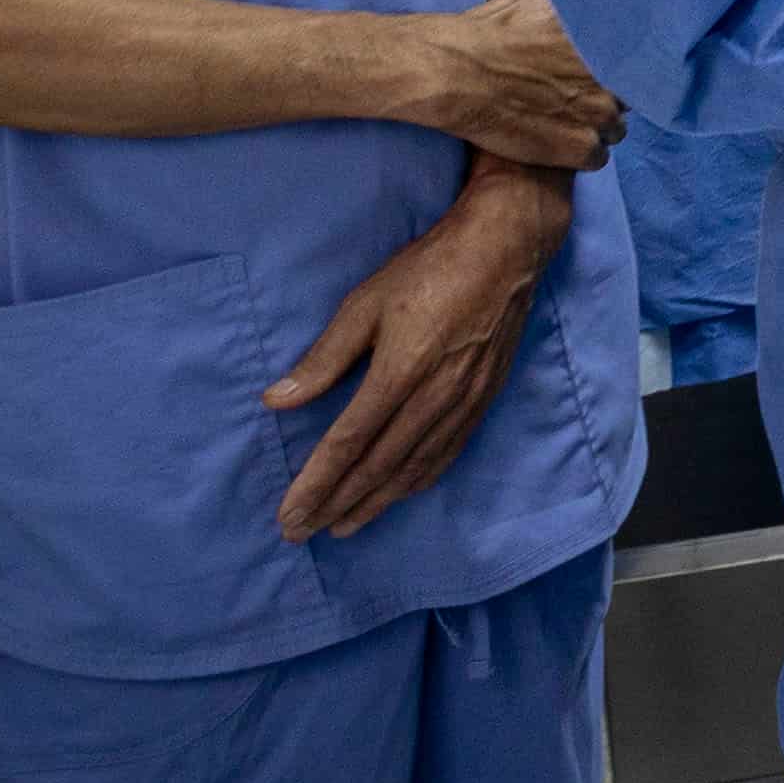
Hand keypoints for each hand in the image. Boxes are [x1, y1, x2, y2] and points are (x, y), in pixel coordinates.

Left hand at [267, 159, 569, 537]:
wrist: (506, 249)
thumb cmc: (428, 269)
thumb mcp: (364, 304)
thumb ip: (324, 358)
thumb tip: (277, 400)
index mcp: (400, 371)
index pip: (349, 442)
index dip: (317, 483)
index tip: (290, 513)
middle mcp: (435, 396)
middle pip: (378, 466)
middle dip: (337, 504)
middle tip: (303, 533)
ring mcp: (464, 401)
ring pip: (414, 468)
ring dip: (375, 502)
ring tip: (343, 526)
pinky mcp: (484, 398)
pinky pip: (446, 453)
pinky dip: (417, 480)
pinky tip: (399, 493)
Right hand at [405, 0, 623, 170]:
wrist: (454, 74)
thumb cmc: (488, 32)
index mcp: (607, 40)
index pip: (636, 59)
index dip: (615, 68)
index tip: (597, 70)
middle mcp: (612, 76)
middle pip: (627, 96)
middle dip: (604, 96)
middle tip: (572, 94)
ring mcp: (599, 115)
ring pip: (615, 128)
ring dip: (594, 127)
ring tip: (562, 120)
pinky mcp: (580, 147)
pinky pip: (598, 157)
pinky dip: (579, 153)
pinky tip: (556, 142)